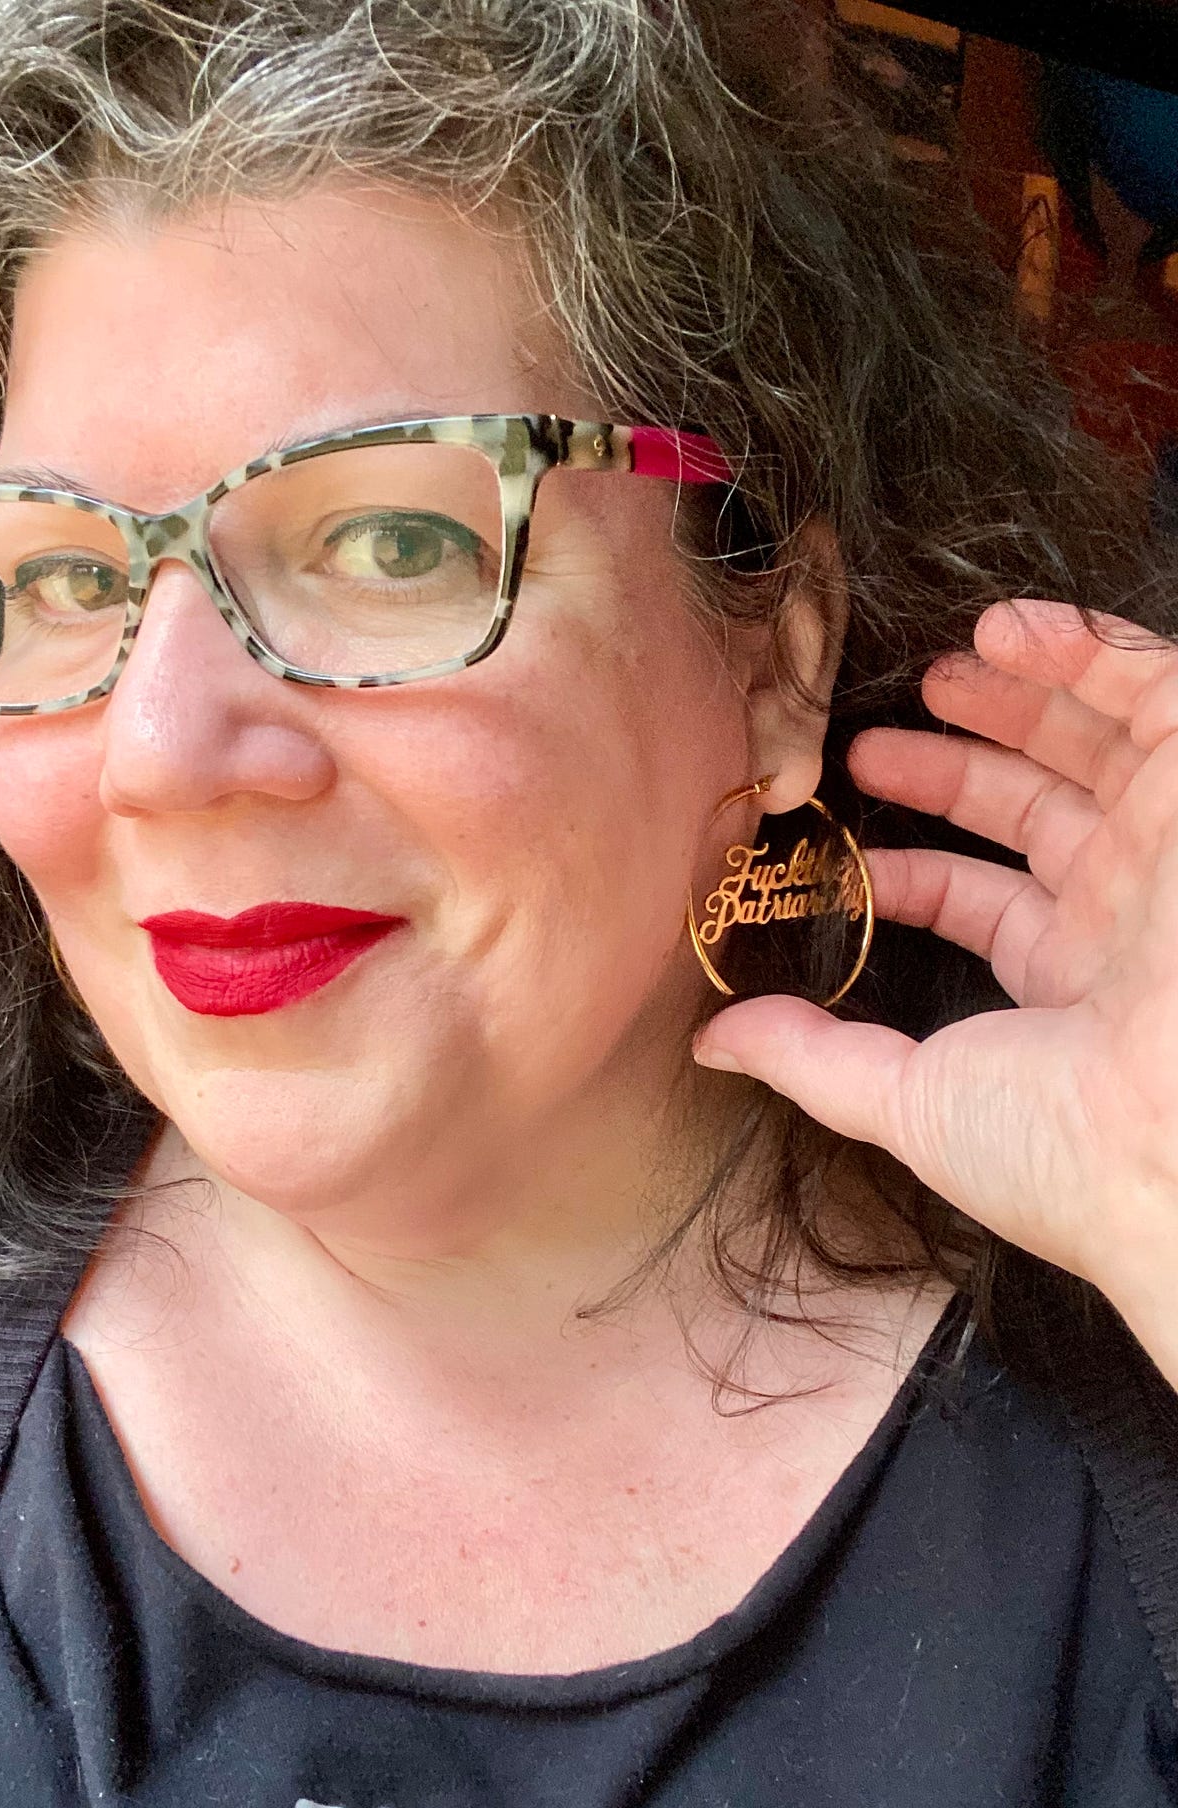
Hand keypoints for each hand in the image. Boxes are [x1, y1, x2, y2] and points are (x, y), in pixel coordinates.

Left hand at [694, 598, 1177, 1387]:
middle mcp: (1125, 909)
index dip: (912, 870)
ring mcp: (1168, 843)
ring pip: (1092, 740)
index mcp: (1064, 982)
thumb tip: (710, 1040)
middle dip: (955, 765)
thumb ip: (811, 1057)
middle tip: (873, 740)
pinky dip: (1081, 647)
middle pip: (1036, 809)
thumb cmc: (1057, 1142)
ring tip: (939, 669)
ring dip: (1013, 696)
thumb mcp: (909, 1100)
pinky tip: (1001, 629)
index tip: (841, 843)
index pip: (982, 903)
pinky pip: (1152, 686)